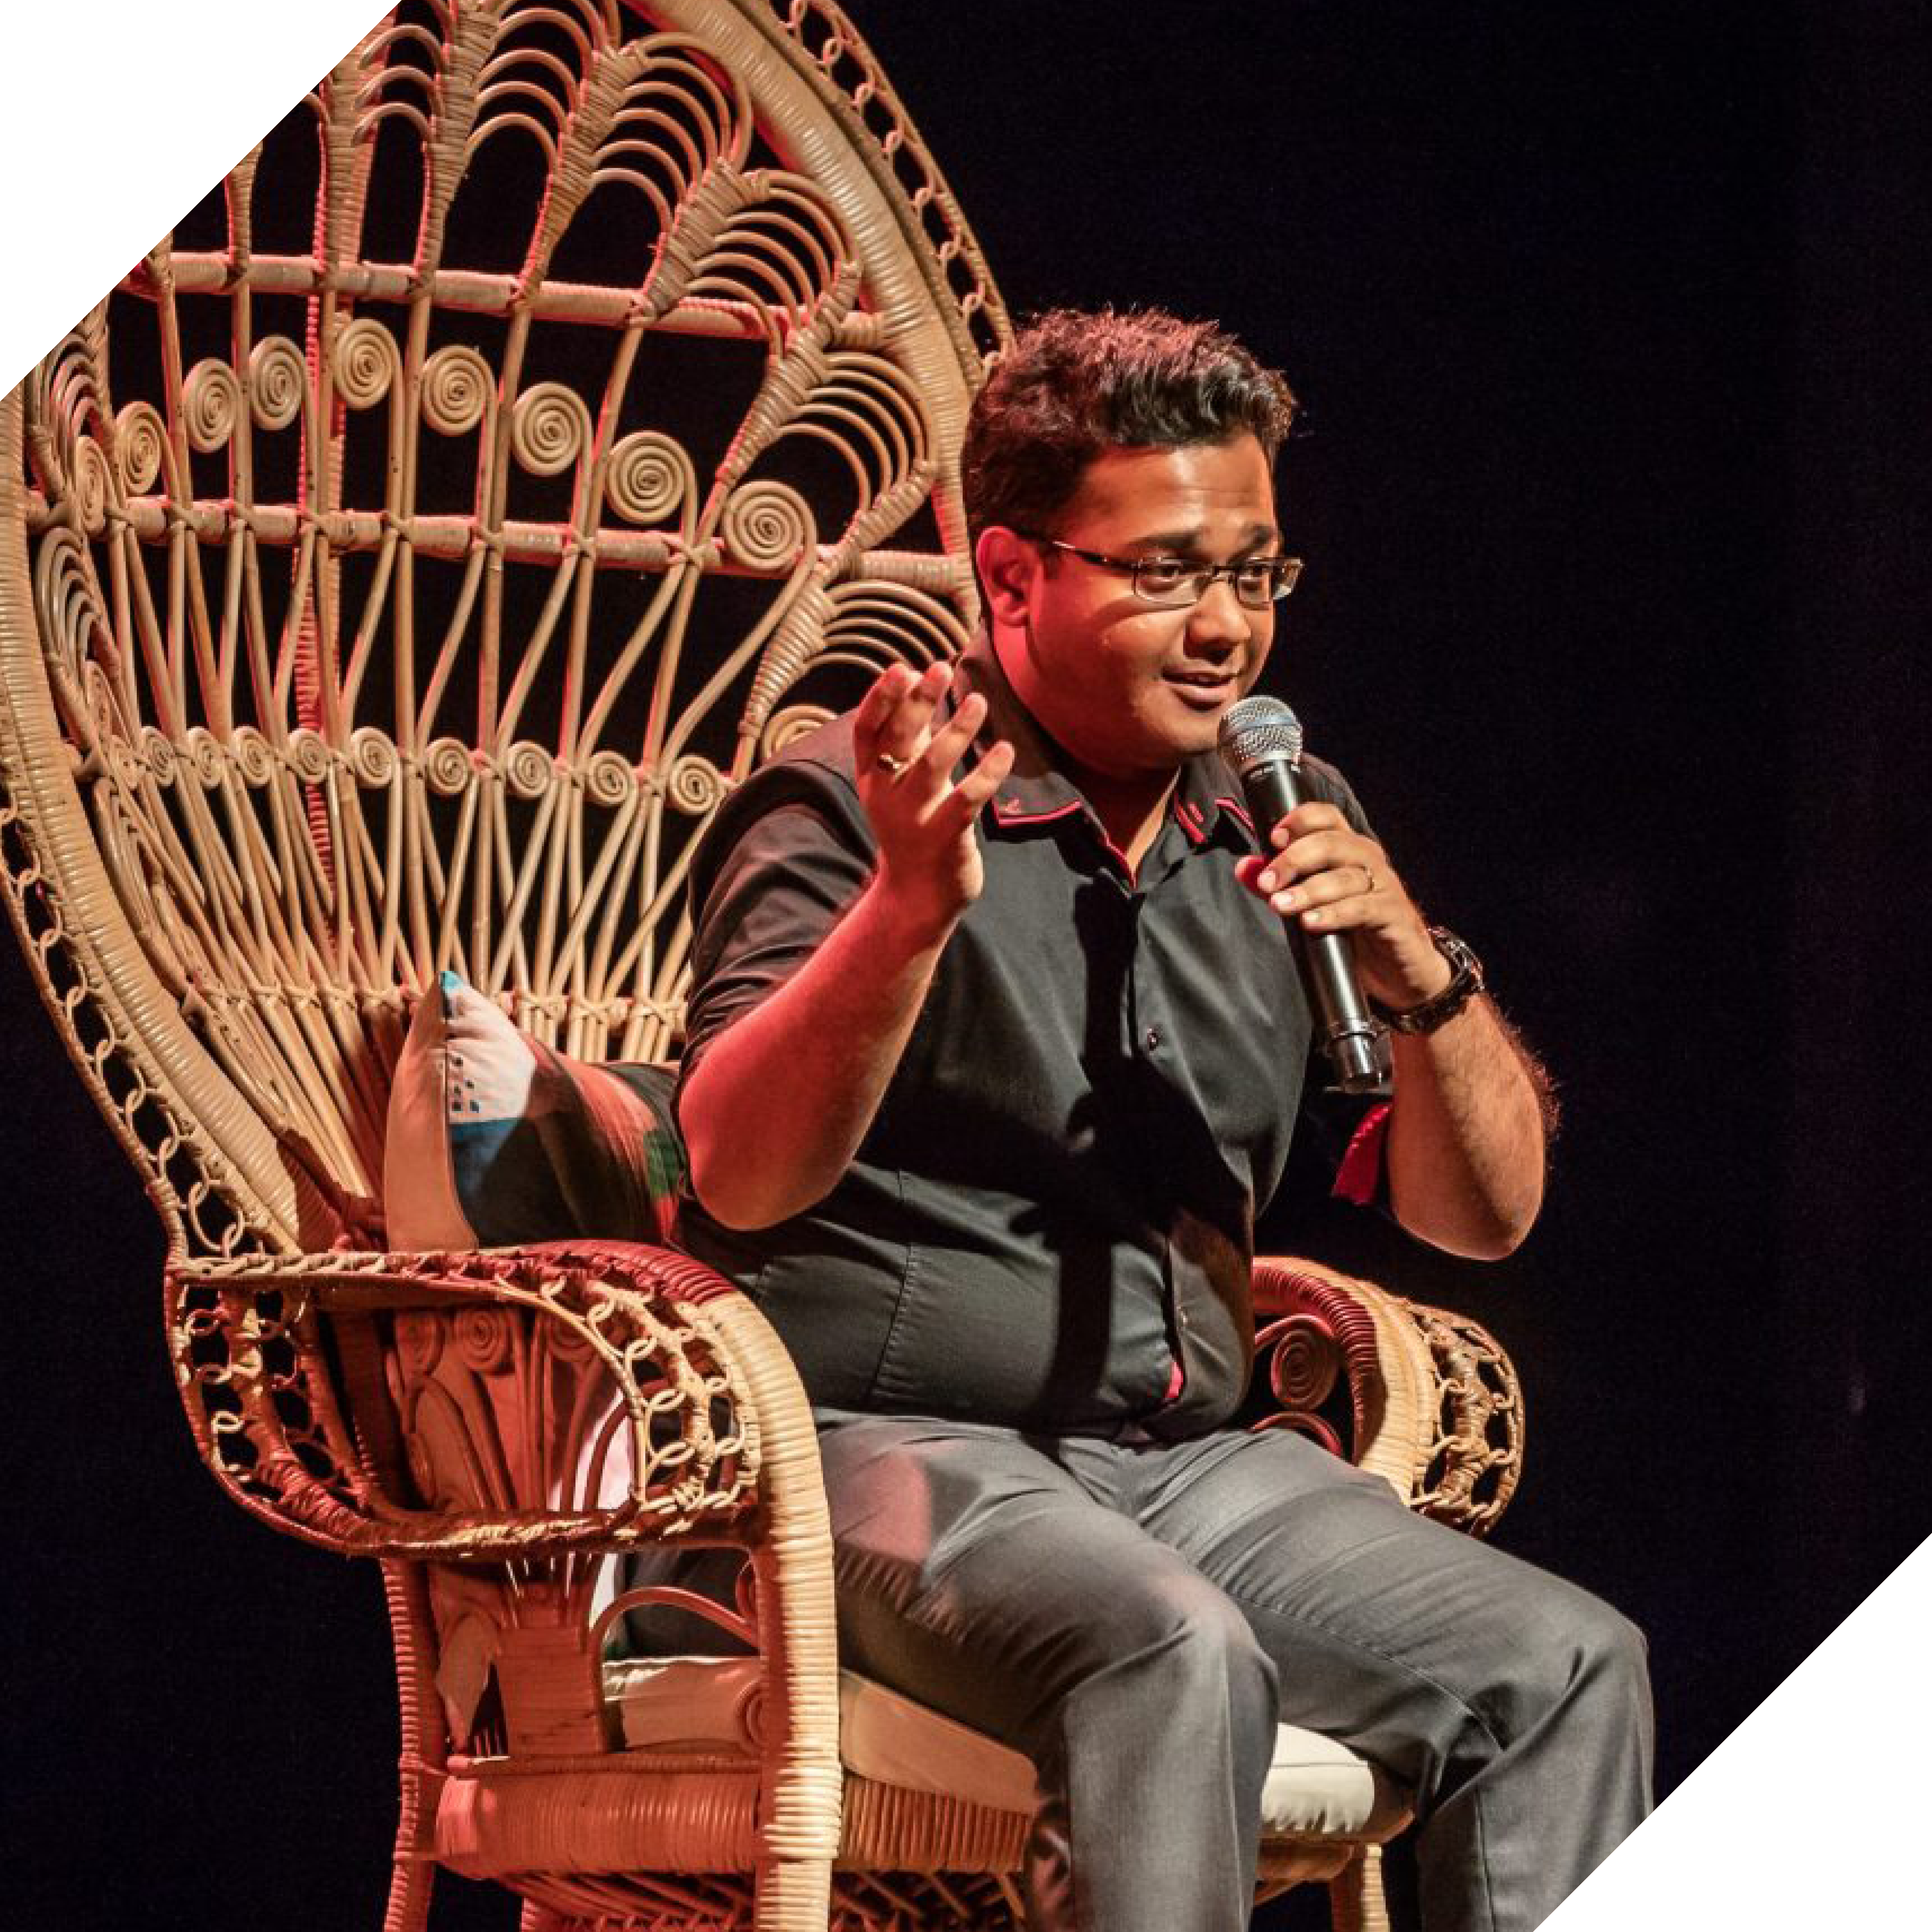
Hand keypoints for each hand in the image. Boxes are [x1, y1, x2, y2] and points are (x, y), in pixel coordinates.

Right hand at [852, 662, 1014, 939]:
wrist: (916, 896)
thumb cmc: (912, 826)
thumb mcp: (899, 782)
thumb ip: (909, 736)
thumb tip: (915, 679)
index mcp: (871, 778)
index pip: (867, 731)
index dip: (881, 699)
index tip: (902, 668)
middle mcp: (887, 796)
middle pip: (898, 741)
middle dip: (917, 703)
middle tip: (939, 668)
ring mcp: (915, 818)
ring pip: (931, 767)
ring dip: (956, 730)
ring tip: (979, 701)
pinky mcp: (946, 838)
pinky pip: (967, 800)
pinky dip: (987, 773)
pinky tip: (1004, 748)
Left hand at [1236, 801, 1451, 1011]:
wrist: (1399, 970)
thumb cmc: (1355, 932)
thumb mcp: (1313, 905)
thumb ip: (1280, 884)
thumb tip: (1244, 867)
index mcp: (1348, 850)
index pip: (1327, 818)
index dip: (1300, 820)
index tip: (1273, 837)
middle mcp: (1368, 861)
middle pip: (1332, 843)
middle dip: (1294, 859)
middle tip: (1267, 882)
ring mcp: (1384, 886)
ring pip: (1345, 877)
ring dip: (1308, 890)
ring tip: (1280, 904)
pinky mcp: (1393, 914)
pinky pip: (1362, 908)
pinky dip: (1334, 914)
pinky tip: (1311, 922)